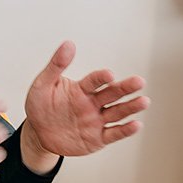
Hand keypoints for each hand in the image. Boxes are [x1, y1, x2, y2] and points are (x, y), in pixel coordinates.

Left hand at [20, 41, 148, 166]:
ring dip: (130, 107)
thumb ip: (56, 65)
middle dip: (125, 88)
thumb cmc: (41, 106)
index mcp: (81, 89)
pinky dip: (124, 130)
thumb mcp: (43, 85)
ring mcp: (96, 120)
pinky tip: (136, 124)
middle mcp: (92, 103)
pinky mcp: (97, 138)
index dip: (101, 78)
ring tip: (143, 101)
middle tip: (139, 81)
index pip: (94, 81)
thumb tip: (68, 44)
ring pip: (117, 112)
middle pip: (112, 94)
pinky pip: (113, 133)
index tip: (109, 74)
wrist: (39, 133)